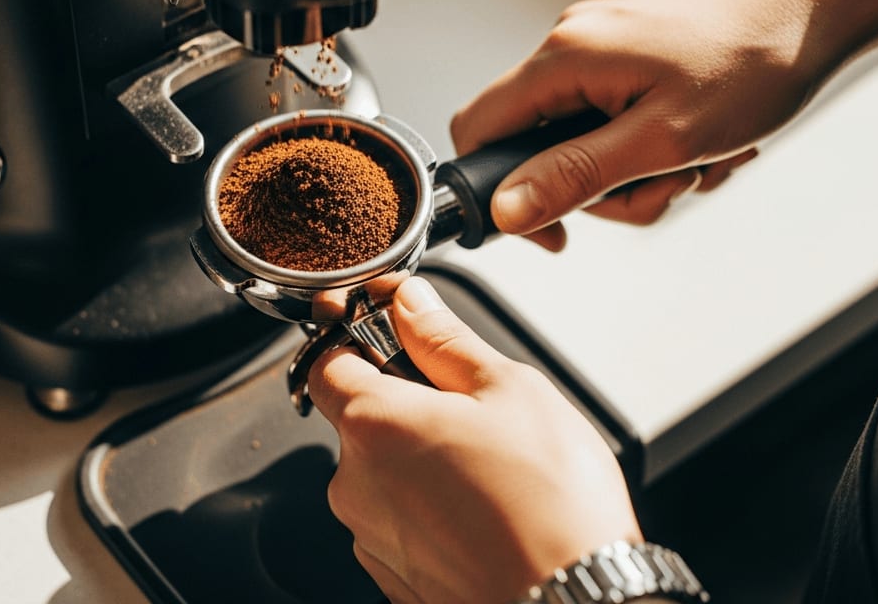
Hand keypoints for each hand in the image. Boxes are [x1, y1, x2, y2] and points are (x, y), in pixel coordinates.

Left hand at [308, 278, 640, 603]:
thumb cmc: (551, 506)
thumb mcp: (509, 390)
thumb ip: (445, 339)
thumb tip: (409, 302)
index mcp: (373, 424)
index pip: (325, 359)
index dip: (357, 336)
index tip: (392, 330)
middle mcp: (354, 486)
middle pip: (360, 420)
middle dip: (407, 405)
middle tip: (473, 409)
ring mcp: (372, 540)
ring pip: (384, 476)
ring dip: (422, 462)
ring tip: (492, 471)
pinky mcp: (395, 581)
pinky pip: (402, 526)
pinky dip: (433, 513)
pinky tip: (486, 513)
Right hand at [452, 0, 854, 250]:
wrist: (822, 6)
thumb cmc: (756, 58)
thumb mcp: (662, 140)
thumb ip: (576, 177)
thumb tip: (506, 210)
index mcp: (566, 56)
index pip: (477, 128)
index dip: (496, 191)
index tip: (549, 229)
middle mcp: (576, 44)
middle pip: (541, 148)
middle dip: (604, 187)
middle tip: (664, 183)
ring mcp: (608, 49)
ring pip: (589, 144)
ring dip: (644, 172)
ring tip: (699, 159)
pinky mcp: (637, 57)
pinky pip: (623, 124)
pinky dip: (662, 147)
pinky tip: (708, 140)